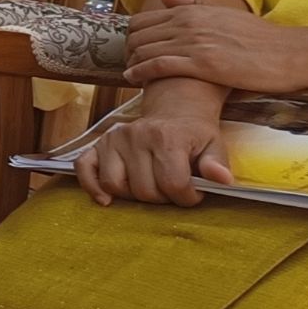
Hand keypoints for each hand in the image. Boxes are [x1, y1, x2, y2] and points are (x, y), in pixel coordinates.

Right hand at [74, 83, 232, 205]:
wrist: (175, 110)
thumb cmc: (195, 134)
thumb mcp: (214, 145)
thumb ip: (216, 164)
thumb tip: (222, 180)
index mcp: (166, 137)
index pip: (173, 184)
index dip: (186, 198)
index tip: (193, 194)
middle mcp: (136, 135)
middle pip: (144, 190)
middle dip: (162, 198)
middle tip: (172, 189)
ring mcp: (114, 139)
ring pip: (115, 185)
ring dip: (133, 195)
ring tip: (149, 186)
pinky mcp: (99, 143)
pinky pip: (85, 168)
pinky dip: (91, 186)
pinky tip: (105, 199)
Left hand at [128, 0, 307, 92]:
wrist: (291, 53)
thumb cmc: (261, 38)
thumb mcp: (226, 14)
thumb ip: (194, 5)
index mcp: (192, 11)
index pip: (144, 20)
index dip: (132, 36)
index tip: (131, 49)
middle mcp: (189, 23)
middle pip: (139, 35)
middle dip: (128, 50)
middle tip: (127, 64)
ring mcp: (195, 42)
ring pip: (145, 50)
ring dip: (132, 63)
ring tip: (130, 74)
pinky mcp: (203, 63)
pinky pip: (160, 65)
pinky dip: (142, 72)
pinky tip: (134, 79)